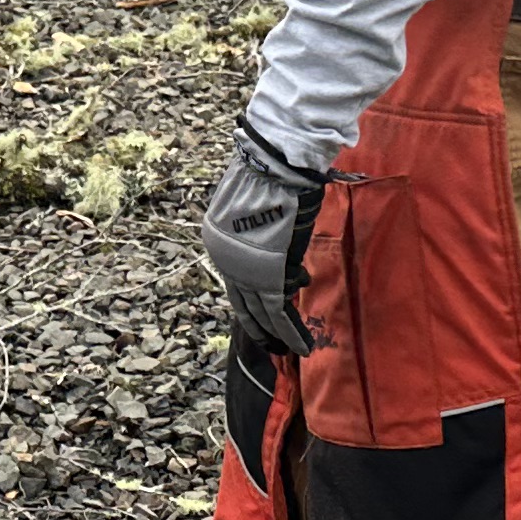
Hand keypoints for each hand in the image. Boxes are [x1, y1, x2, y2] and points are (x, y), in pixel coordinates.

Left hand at [200, 126, 329, 355]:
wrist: (275, 170)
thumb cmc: (270, 177)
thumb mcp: (254, 206)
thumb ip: (258, 231)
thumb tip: (275, 244)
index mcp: (218, 242)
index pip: (235, 280)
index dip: (251, 301)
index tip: (262, 315)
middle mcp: (225, 260)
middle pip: (244, 302)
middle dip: (259, 326)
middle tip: (271, 345)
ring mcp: (244, 270)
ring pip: (262, 311)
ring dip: (278, 334)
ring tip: (290, 350)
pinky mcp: (267, 277)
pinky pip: (279, 311)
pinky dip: (291, 330)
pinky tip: (302, 345)